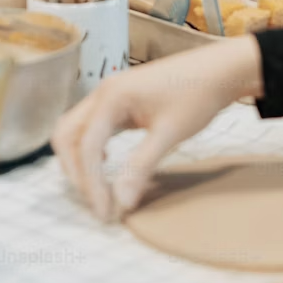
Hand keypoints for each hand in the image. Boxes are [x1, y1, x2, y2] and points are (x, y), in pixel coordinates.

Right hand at [51, 35, 263, 220]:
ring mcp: (106, 94)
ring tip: (97, 188)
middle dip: (75, 172)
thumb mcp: (170, 134)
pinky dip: (88, 147)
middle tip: (97, 203)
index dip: (91, 182)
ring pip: (74, 129)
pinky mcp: (116, 98)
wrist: (215, 69)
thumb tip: (122, 202)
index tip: (106, 213)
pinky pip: (88, 125)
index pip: (87, 146)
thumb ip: (141, 166)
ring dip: (78, 160)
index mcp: (110, 98)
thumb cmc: (195, 97)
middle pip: (67, 135)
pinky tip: (106, 161)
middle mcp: (101, 93)